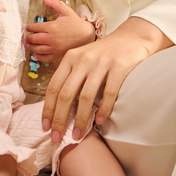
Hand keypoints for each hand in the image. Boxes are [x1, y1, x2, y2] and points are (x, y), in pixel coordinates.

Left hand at [25, 0, 94, 61]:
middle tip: (25, 37)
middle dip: (28, 38)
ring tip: (28, 45)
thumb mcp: (66, 11)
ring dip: (31, 47)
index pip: (35, 27)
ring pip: (38, 49)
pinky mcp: (58, 55)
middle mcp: (51, 38)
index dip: (29, 27)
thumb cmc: (75, 22)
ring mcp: (54, 48)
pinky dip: (39, 57)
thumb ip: (55, 4)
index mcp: (52, 27)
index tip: (27, 28)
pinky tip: (36, 55)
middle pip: (34, 39)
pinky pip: (45, 58)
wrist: (86, 35)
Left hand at [41, 17, 172, 142]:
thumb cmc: (103, 53)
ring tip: (77, 136)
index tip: (45, 127)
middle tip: (56, 138)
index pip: (54, 86)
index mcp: (70, 58)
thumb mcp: (82, 59)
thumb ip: (71, 77)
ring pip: (86, 96)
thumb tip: (58, 108)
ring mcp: (101, 63)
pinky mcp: (119, 67)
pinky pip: (108, 93)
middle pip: (66, 94)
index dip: (48, 108)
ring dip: (80, 120)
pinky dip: (103, 110)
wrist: (130, 38)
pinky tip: (99, 122)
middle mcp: (83, 59)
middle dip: (60, 119)